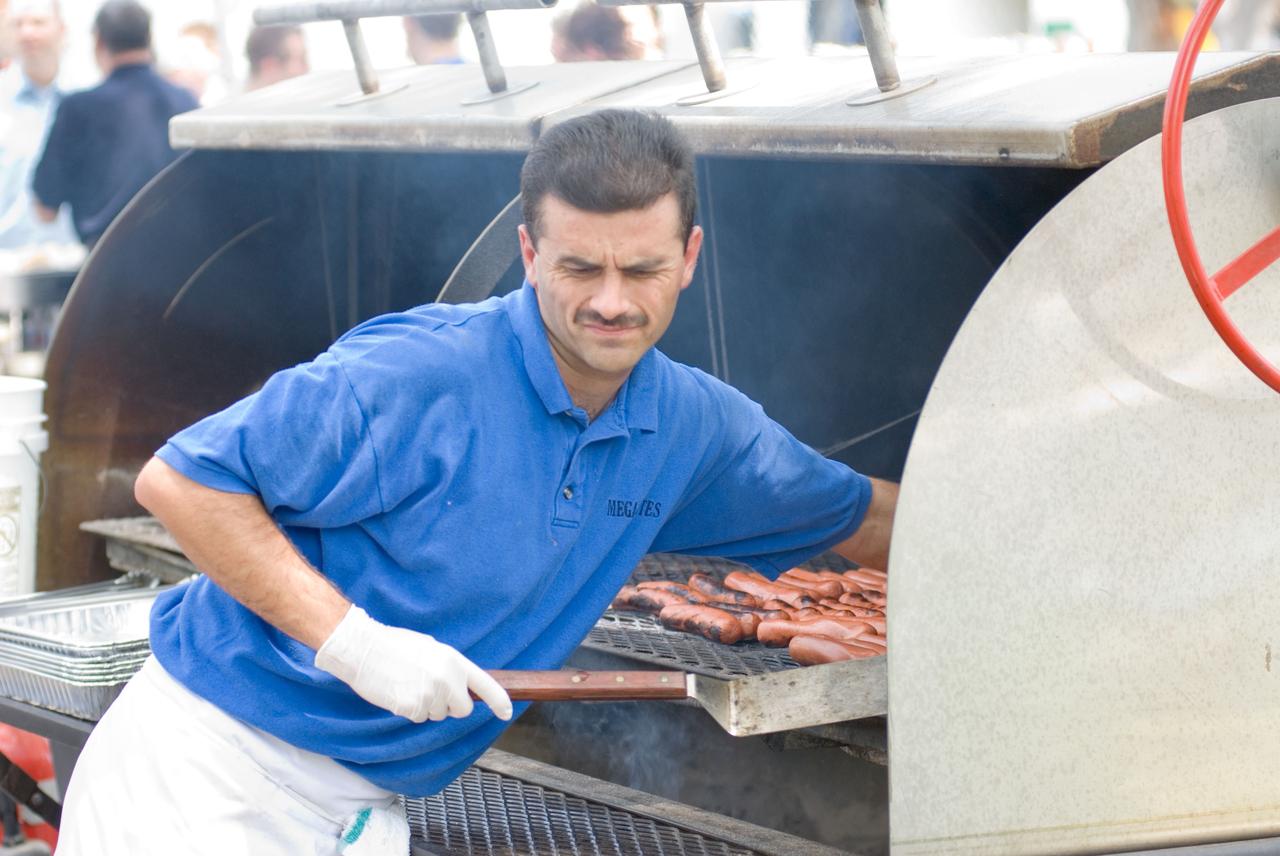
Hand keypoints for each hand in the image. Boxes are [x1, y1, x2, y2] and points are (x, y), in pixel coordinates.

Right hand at [314, 605, 512, 722]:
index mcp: (454, 661)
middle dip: (450, 706)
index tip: (506, 713)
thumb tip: (459, 686)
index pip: (485, 684)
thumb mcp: (431, 649)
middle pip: (462, 709)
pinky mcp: (411, 707)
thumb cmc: (395, 645)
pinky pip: (418, 718)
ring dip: (426, 706)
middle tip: (430, 690)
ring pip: (437, 715)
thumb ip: (449, 668)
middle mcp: (446, 679)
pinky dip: (409, 710)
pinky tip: (399, 693)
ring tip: (408, 684)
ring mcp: (429, 694)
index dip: (499, 701)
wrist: (363, 649)